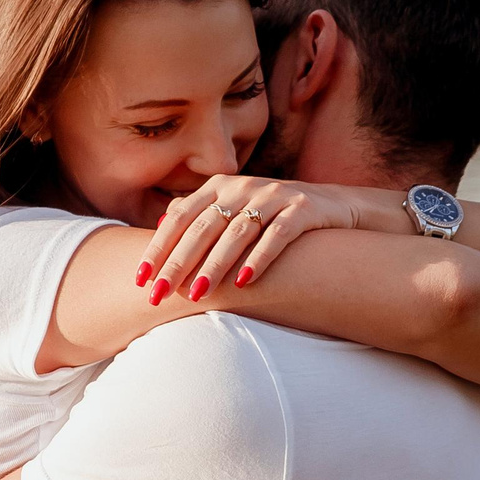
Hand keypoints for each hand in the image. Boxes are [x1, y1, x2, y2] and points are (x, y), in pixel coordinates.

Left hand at [137, 177, 404, 303]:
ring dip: (214, 265)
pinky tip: (245, 282)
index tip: (140, 278)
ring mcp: (275, 195)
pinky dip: (259, 258)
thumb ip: (202, 214)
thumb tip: (159, 226)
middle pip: (203, 226)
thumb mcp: (238, 209)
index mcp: (221, 185)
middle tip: (158, 294)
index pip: (181, 216)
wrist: (339, 206)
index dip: (159, 246)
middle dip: (177, 262)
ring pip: (236, 232)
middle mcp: (244, 186)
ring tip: (196, 294)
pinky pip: (278, 235)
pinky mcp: (304, 209)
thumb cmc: (277, 215)